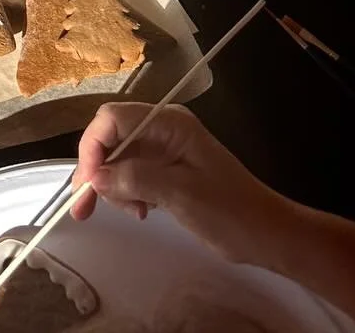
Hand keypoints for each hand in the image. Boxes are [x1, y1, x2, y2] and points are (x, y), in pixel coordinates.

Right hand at [71, 104, 276, 260]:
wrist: (268, 235)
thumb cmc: (230, 212)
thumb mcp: (181, 194)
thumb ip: (135, 179)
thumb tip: (95, 178)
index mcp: (168, 123)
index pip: (113, 118)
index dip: (93, 146)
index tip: (88, 182)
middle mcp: (162, 129)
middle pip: (111, 138)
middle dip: (97, 170)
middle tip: (85, 207)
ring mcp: (163, 148)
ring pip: (117, 158)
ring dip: (113, 185)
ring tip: (133, 213)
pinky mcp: (165, 169)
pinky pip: (131, 173)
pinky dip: (126, 192)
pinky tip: (140, 211)